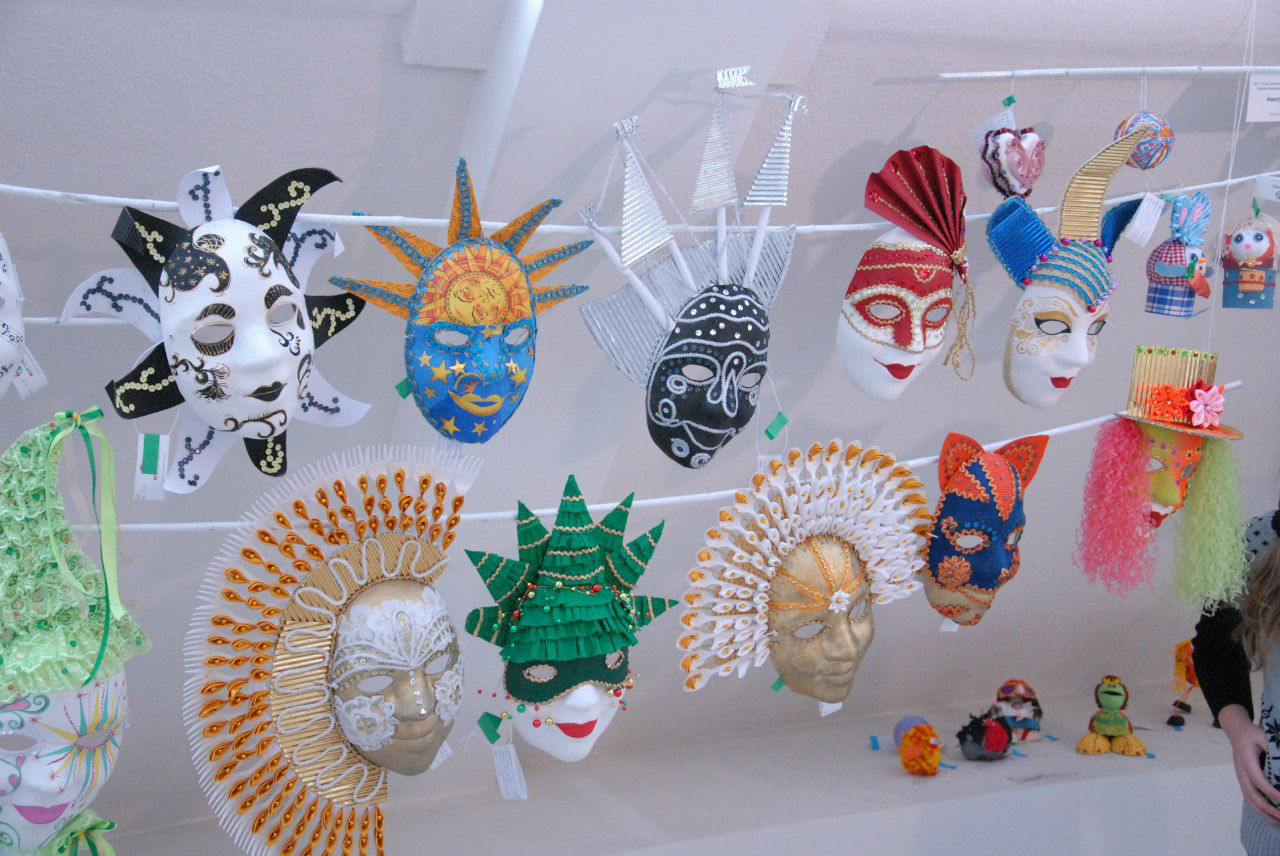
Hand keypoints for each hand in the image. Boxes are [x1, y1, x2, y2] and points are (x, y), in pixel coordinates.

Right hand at [1220, 704, 1279, 820]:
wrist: (1236, 731)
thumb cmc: (1252, 734)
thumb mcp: (1263, 736)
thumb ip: (1273, 748)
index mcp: (1246, 761)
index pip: (1258, 780)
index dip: (1271, 791)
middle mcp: (1241, 772)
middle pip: (1251, 794)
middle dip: (1267, 808)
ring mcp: (1240, 777)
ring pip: (1249, 798)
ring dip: (1262, 812)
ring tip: (1276, 822)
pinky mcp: (1243, 780)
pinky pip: (1248, 796)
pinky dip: (1257, 808)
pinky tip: (1268, 815)